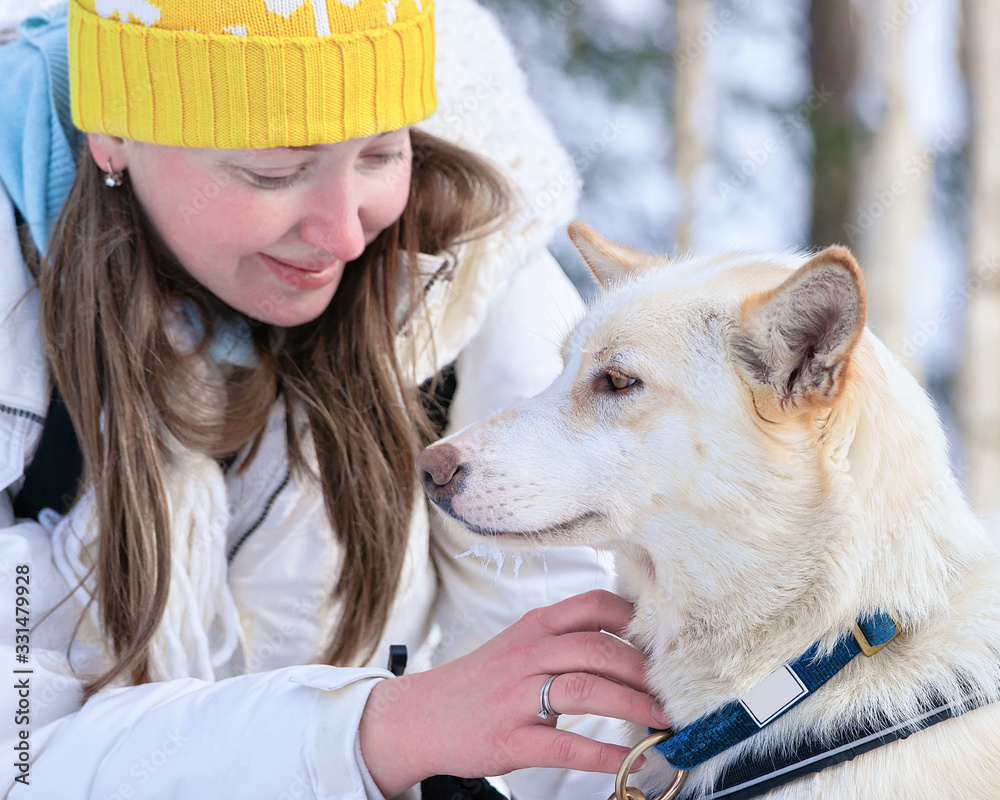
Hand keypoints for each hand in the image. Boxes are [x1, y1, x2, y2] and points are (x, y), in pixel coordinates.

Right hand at [358, 590, 668, 795]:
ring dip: (634, 706)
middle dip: (647, 671)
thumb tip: (627, 641)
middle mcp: (528, 653)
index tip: (669, 638)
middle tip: (678, 688)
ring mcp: (517, 695)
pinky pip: (566, 743)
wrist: (419, 716)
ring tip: (666, 721)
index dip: (638, 619)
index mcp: (535, 625)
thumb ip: (565, 638)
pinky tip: (629, 760)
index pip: (595, 605)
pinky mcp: (510, 738)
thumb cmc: (479, 681)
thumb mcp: (519, 644)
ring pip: (587, 689)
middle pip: (599, 648)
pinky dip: (605, 753)